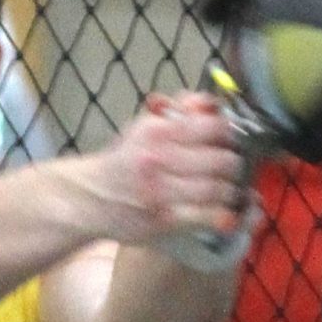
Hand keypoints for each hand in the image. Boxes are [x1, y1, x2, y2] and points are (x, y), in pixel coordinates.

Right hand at [90, 91, 247, 246]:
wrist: (88, 197)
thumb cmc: (124, 161)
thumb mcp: (145, 127)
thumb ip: (179, 111)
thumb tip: (210, 102)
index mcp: (157, 130)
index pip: (214, 127)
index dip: (230, 135)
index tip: (229, 141)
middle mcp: (158, 157)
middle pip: (221, 160)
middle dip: (233, 165)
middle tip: (232, 169)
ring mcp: (161, 190)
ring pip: (218, 189)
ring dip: (230, 191)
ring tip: (228, 191)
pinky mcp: (163, 218)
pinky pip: (205, 216)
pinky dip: (221, 216)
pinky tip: (225, 215)